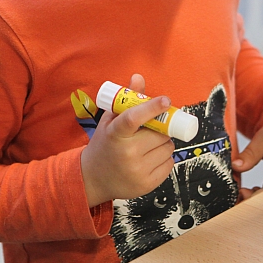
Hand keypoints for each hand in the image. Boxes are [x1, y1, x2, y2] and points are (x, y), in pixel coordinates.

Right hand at [81, 74, 174, 206]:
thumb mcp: (110, 121)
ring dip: (164, 143)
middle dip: (160, 129)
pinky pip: (169, 164)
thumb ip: (126, 101)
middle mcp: (126, 154)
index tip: (165, 100)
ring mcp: (137, 171)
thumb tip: (138, 77)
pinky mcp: (147, 185)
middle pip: (159, 133)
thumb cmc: (104, 145)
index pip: (133, 118)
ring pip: (167, 148)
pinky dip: (164, 158)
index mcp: (114, 134)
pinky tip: (150, 158)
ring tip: (149, 145)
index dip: (151, 108)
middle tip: (152, 129)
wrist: (93, 179)